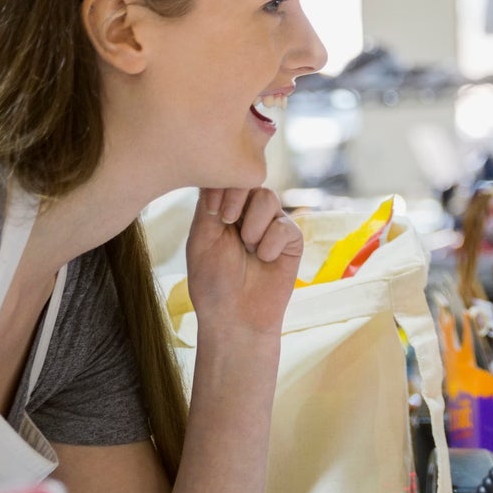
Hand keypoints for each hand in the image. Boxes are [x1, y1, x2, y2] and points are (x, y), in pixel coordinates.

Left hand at [183, 187, 301, 349]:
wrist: (235, 317)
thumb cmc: (212, 283)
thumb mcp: (201, 239)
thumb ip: (210, 204)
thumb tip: (220, 175)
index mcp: (223, 210)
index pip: (227, 179)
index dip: (224, 186)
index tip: (216, 214)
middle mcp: (247, 214)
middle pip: (249, 183)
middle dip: (237, 202)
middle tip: (228, 225)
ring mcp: (271, 225)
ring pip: (268, 198)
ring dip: (253, 225)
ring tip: (248, 249)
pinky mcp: (291, 240)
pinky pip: (284, 225)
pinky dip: (270, 243)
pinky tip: (264, 260)